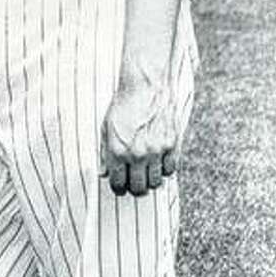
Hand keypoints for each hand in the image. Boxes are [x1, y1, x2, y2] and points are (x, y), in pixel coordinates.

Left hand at [101, 82, 177, 196]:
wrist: (146, 87)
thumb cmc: (122, 106)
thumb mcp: (106, 127)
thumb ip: (105, 153)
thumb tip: (103, 174)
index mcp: (118, 151)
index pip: (118, 184)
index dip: (118, 189)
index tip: (120, 187)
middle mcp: (137, 154)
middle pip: (140, 189)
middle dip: (135, 189)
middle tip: (134, 184)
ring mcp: (157, 151)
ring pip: (156, 182)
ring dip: (150, 180)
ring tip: (146, 172)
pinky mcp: (172, 145)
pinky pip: (170, 170)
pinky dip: (164, 170)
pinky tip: (158, 162)